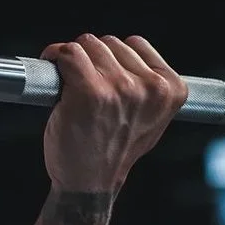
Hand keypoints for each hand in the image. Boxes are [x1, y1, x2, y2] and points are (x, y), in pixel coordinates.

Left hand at [40, 34, 186, 193]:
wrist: (89, 182)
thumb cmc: (114, 150)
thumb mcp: (149, 118)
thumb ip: (147, 86)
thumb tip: (125, 50)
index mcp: (171, 90)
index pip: (136, 45)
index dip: (112, 55)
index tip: (100, 69)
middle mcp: (149, 87)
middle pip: (109, 42)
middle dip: (92, 58)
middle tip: (83, 83)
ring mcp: (119, 88)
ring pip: (87, 45)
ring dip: (73, 59)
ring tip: (71, 83)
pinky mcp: (89, 92)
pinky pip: (68, 53)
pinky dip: (55, 55)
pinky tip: (53, 66)